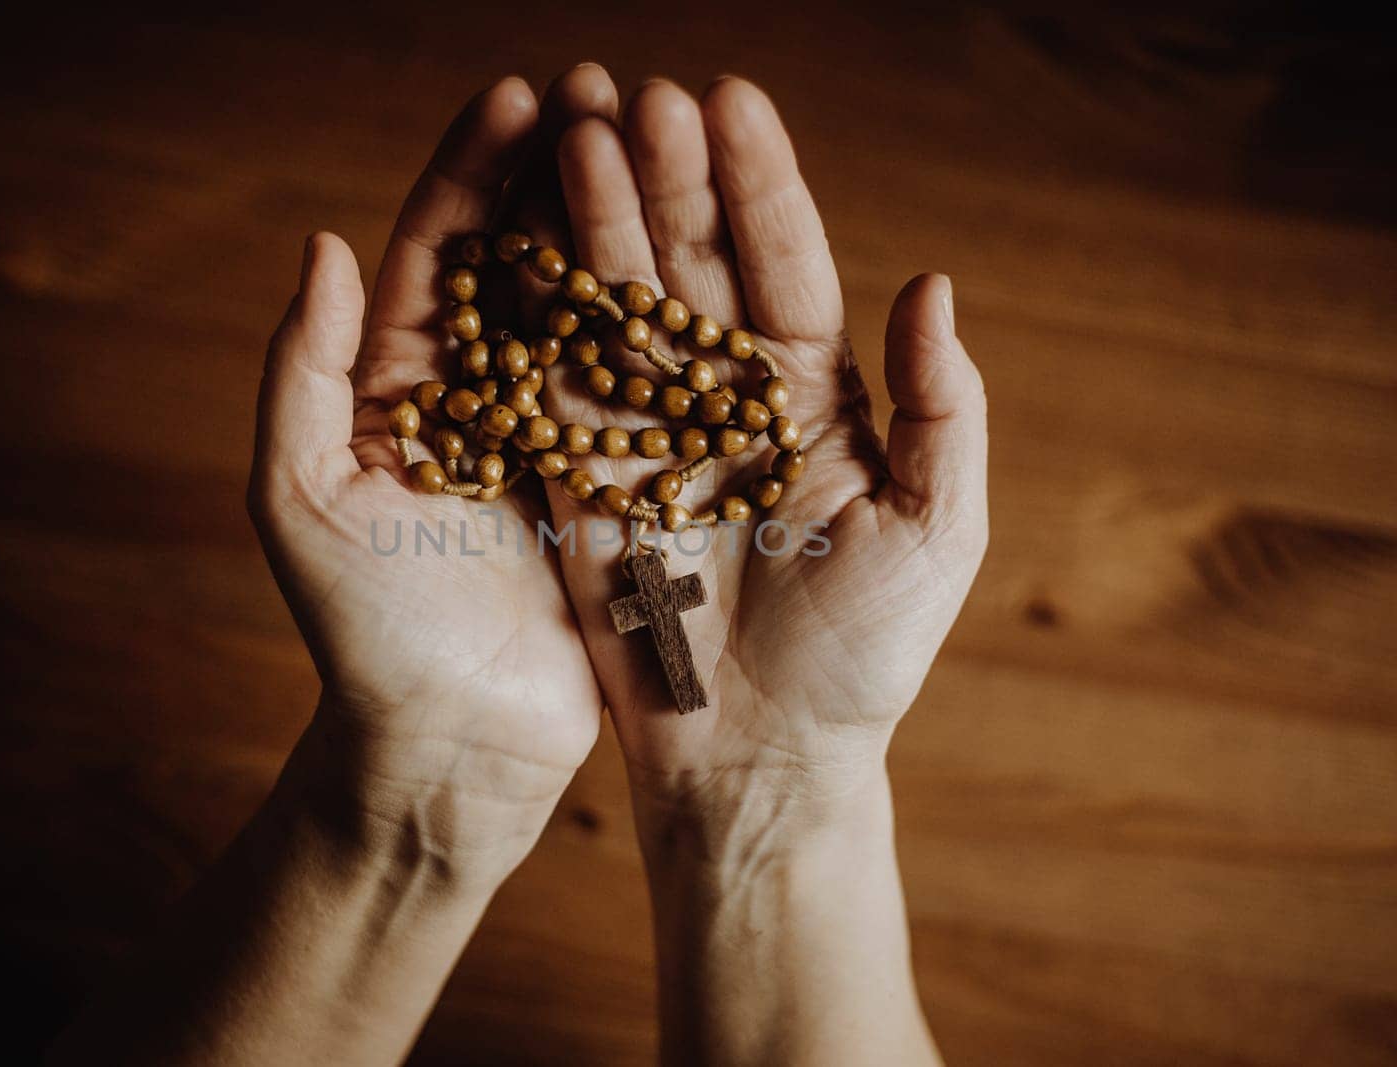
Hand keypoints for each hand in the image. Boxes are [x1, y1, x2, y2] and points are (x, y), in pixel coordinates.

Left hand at [249, 70, 620, 882]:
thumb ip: (303, 370)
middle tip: (604, 87)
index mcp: (393, 388)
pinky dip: (661, 322)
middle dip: (554, 173)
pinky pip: (636, 389)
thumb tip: (325, 243)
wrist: (450, 744)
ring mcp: (546, 437)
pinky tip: (698, 255)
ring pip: (584, 308)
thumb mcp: (299, 498)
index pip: (436, 254)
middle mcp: (473, 398)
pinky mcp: (608, 484)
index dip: (471, 174)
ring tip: (655, 142)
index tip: (517, 94)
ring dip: (615, 225)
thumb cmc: (361, 633)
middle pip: (518, 260)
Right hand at [543, 76, 987, 830]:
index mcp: (812, 395)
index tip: (729, 99)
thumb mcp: (937, 531)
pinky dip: (538, 311)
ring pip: (618, 305)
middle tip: (635, 96)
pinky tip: (518, 233)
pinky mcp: (582, 477)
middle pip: (692, 264)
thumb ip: (943, 407)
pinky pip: (557, 381)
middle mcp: (725, 395)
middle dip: (666, 178)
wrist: (756, 757)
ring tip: (573, 131)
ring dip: (597, 220)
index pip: (784, 263)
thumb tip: (930, 281)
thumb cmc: (861, 656)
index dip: (759, 183)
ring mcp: (647, 431)